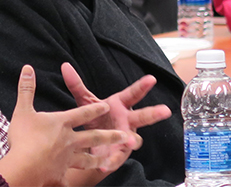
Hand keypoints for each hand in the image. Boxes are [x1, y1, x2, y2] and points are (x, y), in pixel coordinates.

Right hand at [0, 65, 129, 186]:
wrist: (25, 166)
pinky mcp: (62, 174)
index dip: (95, 109)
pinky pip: (70, 179)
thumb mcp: (23, 110)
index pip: (82, 113)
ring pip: (88, 159)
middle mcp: (70, 140)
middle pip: (94, 137)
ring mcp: (68, 158)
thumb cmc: (24, 137)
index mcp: (62, 123)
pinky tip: (79, 186)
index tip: (107, 106)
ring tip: (110, 161)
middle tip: (126, 136)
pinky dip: (73, 183)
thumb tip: (28, 68)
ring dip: (98, 159)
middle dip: (110, 136)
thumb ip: (27, 89)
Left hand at [61, 63, 171, 177]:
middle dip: (154, 113)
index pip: (133, 94)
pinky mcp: (118, 153)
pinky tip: (105, 164)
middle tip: (165, 110)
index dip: (142, 86)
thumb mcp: (85, 101)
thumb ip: (77, 85)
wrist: (91, 140)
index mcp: (120, 105)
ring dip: (132, 139)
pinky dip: (111, 161)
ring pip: (134, 139)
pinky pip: (116, 158)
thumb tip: (65, 66)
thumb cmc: (95, 116)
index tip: (151, 78)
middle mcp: (127, 121)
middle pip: (142, 116)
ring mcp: (126, 138)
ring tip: (129, 139)